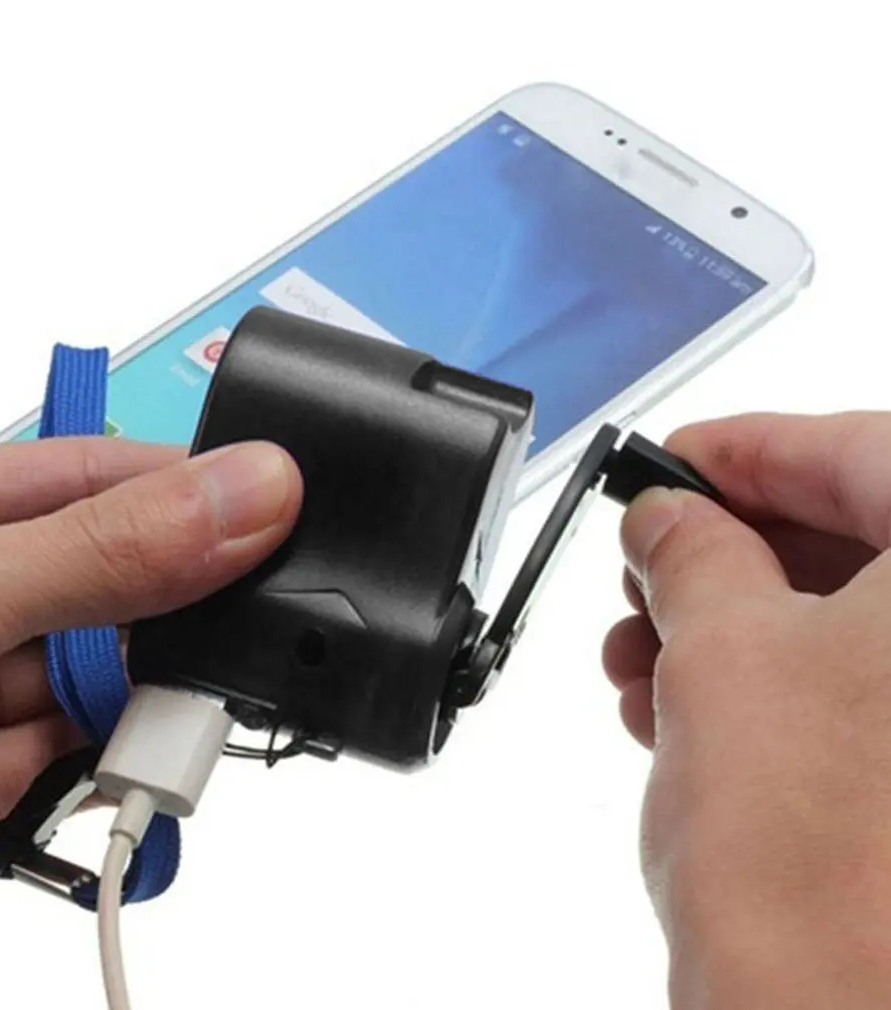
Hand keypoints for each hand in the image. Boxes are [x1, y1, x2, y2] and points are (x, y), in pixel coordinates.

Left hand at [0, 436, 300, 926]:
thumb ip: (103, 552)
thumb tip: (245, 495)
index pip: (96, 475)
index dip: (192, 488)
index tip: (283, 507)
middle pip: (117, 581)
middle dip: (184, 610)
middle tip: (253, 629)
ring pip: (109, 678)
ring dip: (158, 703)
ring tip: (191, 718)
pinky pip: (85, 765)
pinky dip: (129, 771)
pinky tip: (151, 767)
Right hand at [602, 412, 890, 1007]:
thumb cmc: (820, 875)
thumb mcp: (719, 654)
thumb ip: (689, 552)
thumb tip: (668, 519)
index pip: (859, 452)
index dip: (743, 449)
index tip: (673, 462)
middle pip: (861, 537)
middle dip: (729, 551)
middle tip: (650, 562)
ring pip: (854, 623)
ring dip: (735, 625)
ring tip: (642, 651)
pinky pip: (861, 692)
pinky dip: (772, 684)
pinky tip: (682, 702)